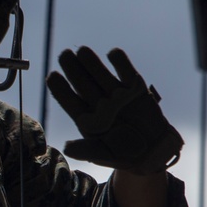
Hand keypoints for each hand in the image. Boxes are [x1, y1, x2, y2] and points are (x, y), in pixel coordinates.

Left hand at [47, 47, 183, 175]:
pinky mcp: (134, 88)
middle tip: (64, 55)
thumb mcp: (104, 155)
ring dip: (91, 61)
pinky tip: (113, 54)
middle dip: (72, 68)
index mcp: (86, 118)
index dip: (60, 88)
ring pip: (99, 73)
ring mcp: (115, 93)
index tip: (52, 76)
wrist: (154, 151)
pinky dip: (120, 61)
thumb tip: (66, 148)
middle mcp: (98, 103)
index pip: (68, 100)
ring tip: (82, 51)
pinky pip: (125, 70)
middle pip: (81, 82)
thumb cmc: (124, 155)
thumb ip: (86, 150)